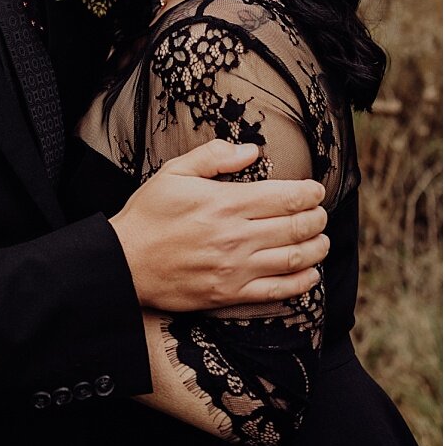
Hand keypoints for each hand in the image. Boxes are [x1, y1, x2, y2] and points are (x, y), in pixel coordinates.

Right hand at [110, 139, 328, 310]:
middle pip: (296, 226)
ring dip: (317, 248)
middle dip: (318, 218)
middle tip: (321, 214)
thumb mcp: (175, 172)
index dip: (310, 193)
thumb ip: (214, 156)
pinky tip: (311, 274)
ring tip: (321, 240)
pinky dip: (301, 283)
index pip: (286, 197)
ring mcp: (234, 268)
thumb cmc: (149, 215)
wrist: (123, 263)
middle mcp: (235, 236)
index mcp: (226, 203)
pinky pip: (276, 291)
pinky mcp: (228, 294)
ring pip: (293, 258)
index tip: (316, 191)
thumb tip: (251, 150)